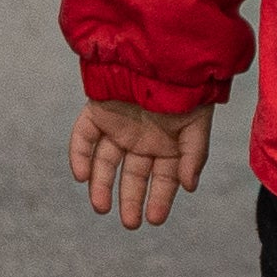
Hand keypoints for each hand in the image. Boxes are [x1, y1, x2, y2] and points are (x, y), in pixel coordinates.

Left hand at [72, 95, 214, 227]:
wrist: (165, 54)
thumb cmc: (186, 88)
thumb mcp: (197, 125)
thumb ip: (193, 156)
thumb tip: (189, 187)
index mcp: (166, 145)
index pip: (162, 179)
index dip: (159, 199)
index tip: (155, 219)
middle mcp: (140, 139)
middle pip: (131, 176)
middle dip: (130, 199)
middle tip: (129, 223)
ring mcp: (117, 126)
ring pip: (104, 162)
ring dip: (101, 185)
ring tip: (101, 207)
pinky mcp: (97, 111)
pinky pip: (83, 136)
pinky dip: (79, 155)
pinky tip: (81, 176)